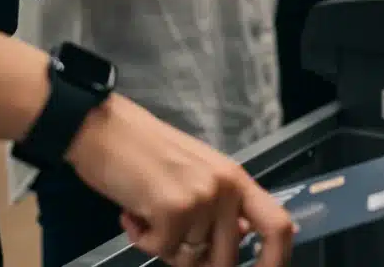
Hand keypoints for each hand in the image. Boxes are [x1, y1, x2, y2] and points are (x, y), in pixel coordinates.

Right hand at [66, 95, 293, 266]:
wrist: (105, 129)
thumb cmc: (147, 152)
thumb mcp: (199, 174)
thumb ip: (223, 206)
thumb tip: (243, 236)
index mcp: (237, 179)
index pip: (278, 226)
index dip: (277, 261)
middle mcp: (227, 188)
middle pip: (228, 257)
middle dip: (196, 262)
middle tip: (169, 240)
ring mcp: (203, 198)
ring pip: (189, 258)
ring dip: (162, 246)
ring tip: (147, 214)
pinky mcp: (174, 209)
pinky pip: (160, 250)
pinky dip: (141, 240)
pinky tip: (132, 214)